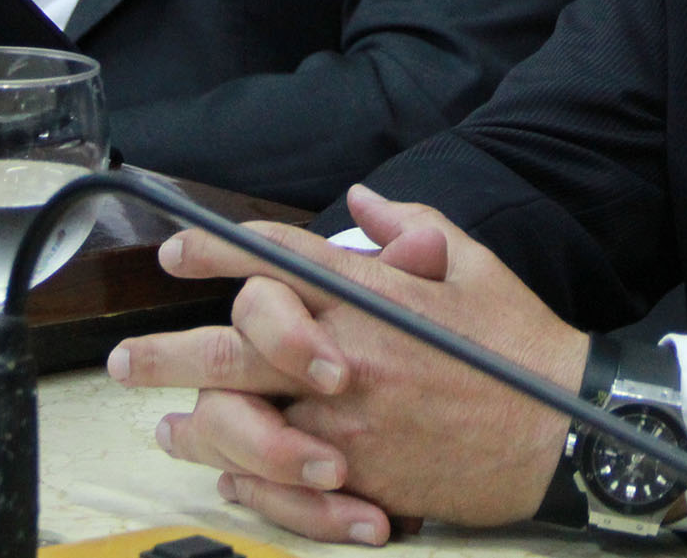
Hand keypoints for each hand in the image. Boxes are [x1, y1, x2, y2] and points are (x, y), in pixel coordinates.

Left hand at [108, 184, 590, 543]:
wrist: (563, 427)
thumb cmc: (519, 342)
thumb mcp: (471, 263)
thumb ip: (410, 226)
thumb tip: (364, 201)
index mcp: (369, 297)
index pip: (273, 260)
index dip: (214, 252)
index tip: (174, 253)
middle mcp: (344, 356)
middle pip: (230, 350)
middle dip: (165, 354)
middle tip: (123, 361)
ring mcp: (346, 425)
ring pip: (240, 425)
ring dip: (192, 427)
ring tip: (165, 428)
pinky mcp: (360, 480)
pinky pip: (279, 486)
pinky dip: (245, 480)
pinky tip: (227, 475)